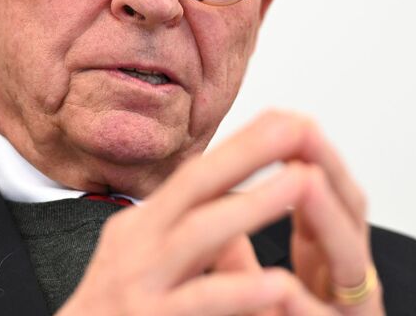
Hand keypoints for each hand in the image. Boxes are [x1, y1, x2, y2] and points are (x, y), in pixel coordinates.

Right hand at [58, 111, 383, 315]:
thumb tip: (234, 198)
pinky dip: (240, 290)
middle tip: (297, 127)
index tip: (284, 119)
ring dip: (252, 205)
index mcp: (141, 226)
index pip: (195, 174)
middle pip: (196, 185)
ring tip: (300, 183)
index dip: (241, 144)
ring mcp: (138, 283)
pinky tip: (277, 282)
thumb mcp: (142, 261)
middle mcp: (136, 244)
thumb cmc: (116, 312)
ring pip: (198, 234)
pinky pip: (199, 300)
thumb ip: (183, 230)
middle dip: (248, 152)